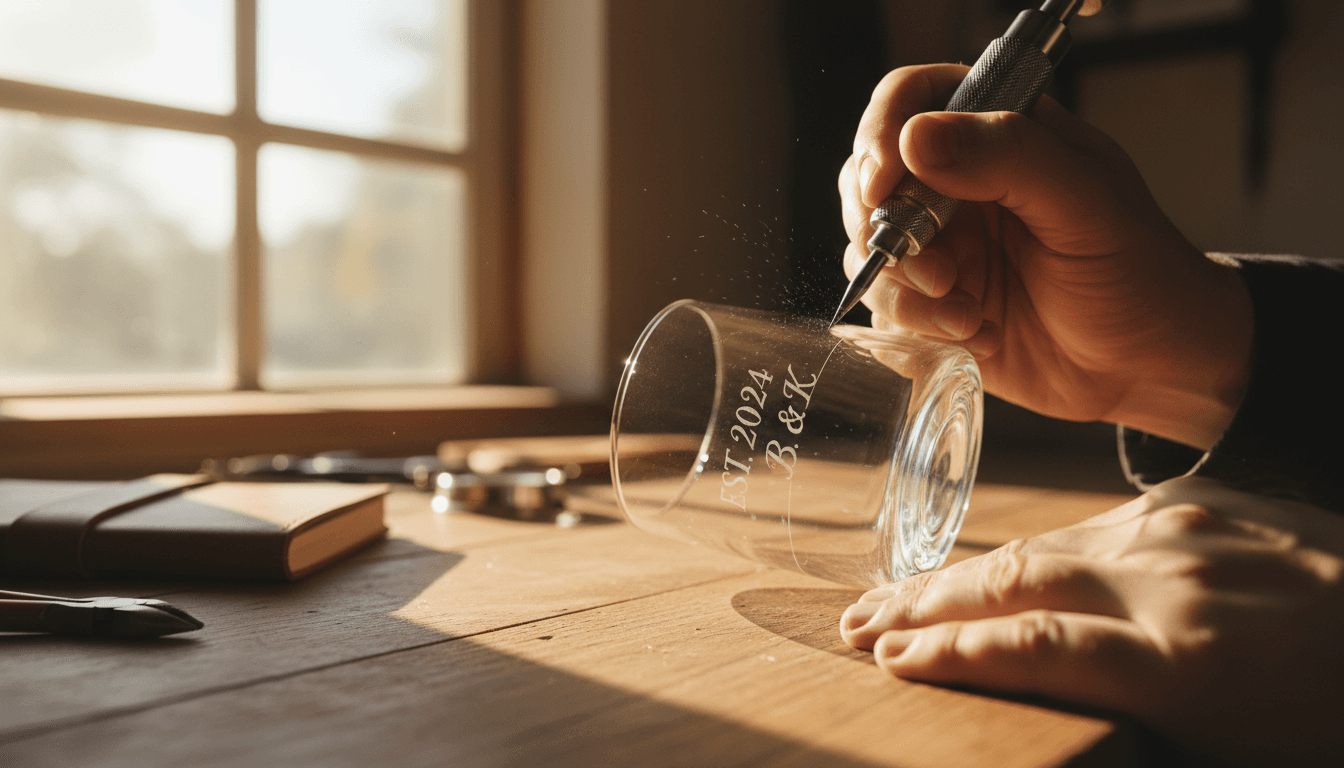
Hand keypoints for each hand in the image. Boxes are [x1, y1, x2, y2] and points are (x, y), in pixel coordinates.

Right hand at [838, 65, 1252, 449]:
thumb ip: (1008, 157)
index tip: (884, 182)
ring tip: (966, 314)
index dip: (883, 132)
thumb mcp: (1087, 204)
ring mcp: (943, 248)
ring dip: (906, 288)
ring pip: (870, 248)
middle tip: (939, 269)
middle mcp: (959, 187)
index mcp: (999, 137)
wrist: (1153, 368)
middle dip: (887, 228)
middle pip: (869, 178)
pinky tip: (978, 335)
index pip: (913, 99)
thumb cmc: (1140, 274)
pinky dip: (920, 327)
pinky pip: (887, 307)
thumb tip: (916, 138)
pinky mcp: (933, 306)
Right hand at [840, 477, 1343, 765]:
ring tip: (898, 594)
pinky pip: (1090, 527)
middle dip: (923, 603)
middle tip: (854, 623)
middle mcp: (1167, 582)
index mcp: (1182, 662)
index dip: (946, 653)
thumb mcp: (1233, 748)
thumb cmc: (1330, 713)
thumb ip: (1128, 715)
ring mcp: (1180, 530)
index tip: (886, 661)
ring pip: (1039, 546)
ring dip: (959, 572)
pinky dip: (1028, 553)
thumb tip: (1035, 698)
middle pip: (1014, 582)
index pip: (1029, 648)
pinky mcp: (1194, 503)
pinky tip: (992, 570)